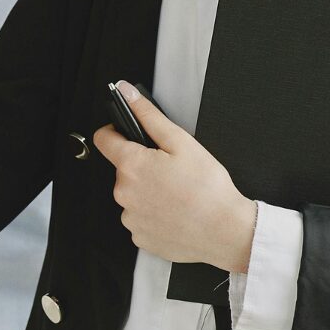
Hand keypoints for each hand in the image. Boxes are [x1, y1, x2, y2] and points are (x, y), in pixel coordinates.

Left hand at [91, 81, 255, 270]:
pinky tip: (175, 212)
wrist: (226, 231)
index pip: (103, 139)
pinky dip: (154, 214)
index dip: (116, 132)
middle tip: (171, 171)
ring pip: (132, 195)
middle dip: (142, 166)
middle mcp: (124, 192)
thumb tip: (126, 93)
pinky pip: (140, 218)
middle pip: (123, 169)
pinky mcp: (139, 236)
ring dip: (148, 192)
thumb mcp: (182, 142)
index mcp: (131, 165)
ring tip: (176, 195)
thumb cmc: (208, 188)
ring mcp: (130, 217)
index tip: (129, 136)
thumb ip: (149, 116)